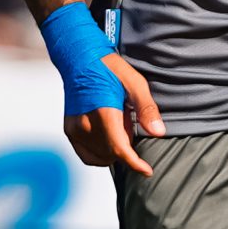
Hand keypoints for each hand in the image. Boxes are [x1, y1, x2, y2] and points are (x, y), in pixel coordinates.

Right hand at [63, 54, 164, 177]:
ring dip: (114, 150)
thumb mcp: (134, 81)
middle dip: (127, 147)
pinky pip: (86, 154)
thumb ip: (146, 108)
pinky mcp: (69, 130)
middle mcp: (85, 125)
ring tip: (120, 125)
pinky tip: (109, 138)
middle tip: (130, 122)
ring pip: (99, 156)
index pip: (119, 150)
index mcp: (102, 113)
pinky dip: (100, 154)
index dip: (135, 164)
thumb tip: (158, 132)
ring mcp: (75, 129)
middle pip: (111, 153)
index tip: (147, 170)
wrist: (79, 58)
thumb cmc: (108, 67)